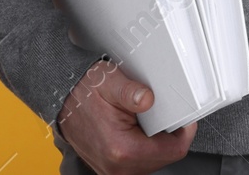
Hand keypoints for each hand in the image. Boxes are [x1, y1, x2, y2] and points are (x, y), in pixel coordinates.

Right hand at [56, 59, 197, 174]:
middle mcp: (117, 167)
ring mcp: (114, 170)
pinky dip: (146, 146)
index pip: (173, 150)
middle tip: (165, 114)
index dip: (185, 131)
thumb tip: (147, 99)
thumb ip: (130, 91)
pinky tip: (140, 130)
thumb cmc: (84, 92)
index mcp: (120, 149)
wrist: (63, 100)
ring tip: (148, 121)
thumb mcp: (109, 81)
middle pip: (166, 157)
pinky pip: (141, 162)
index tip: (185, 118)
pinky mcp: (112, 168)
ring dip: (158, 141)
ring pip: (155, 161)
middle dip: (170, 135)